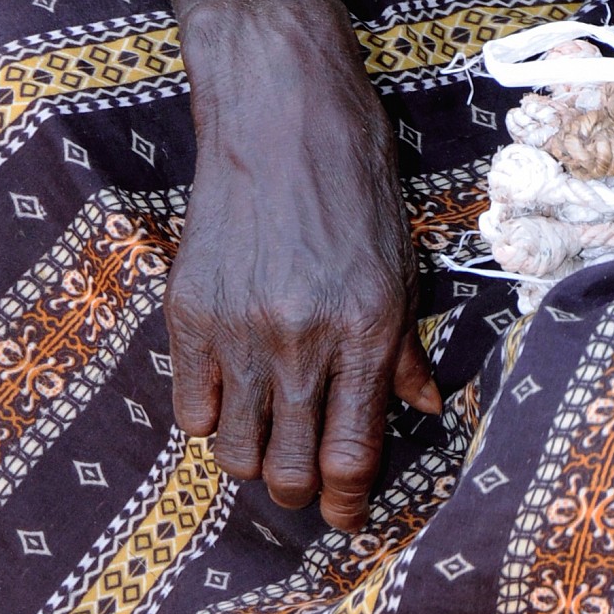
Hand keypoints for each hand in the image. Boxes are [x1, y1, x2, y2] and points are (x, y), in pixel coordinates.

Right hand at [166, 0, 439, 524]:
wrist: (279, 103)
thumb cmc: (352, 170)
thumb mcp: (399, 253)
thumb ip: (405, 341)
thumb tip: (425, 405)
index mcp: (367, 323)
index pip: (353, 454)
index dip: (349, 500)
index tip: (346, 510)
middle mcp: (303, 335)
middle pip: (291, 471)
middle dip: (301, 488)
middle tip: (306, 473)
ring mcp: (240, 325)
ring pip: (237, 454)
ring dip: (255, 458)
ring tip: (268, 433)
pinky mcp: (188, 309)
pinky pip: (191, 411)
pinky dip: (211, 419)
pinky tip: (231, 393)